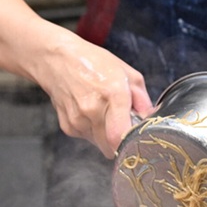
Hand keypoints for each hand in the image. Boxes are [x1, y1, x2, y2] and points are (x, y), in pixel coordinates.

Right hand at [36, 32, 153, 158]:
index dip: (130, 144)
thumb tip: (150, 118)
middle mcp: (93, 110)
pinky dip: (92, 130)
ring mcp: (78, 120)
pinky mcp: (68, 126)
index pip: (120, 136)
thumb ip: (142, 99)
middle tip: (122, 125)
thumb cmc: (92, 62)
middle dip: (120, 141)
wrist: (56, 59)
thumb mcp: (126, 72)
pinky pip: (87, 138)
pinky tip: (90, 112)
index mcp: (113, 94)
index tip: (136, 140)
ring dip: (105, 135)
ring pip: (99, 144)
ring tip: (103, 113)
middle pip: (111, 147)